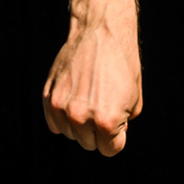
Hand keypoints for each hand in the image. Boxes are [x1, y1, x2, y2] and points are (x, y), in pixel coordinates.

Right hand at [41, 0, 141, 154]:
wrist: (100, 33)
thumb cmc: (122, 66)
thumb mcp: (134, 101)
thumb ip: (122, 126)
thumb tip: (105, 138)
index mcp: (106, 122)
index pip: (110, 150)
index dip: (117, 134)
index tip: (118, 116)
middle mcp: (80, 117)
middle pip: (89, 144)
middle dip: (99, 129)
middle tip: (104, 101)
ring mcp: (61, 108)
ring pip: (71, 134)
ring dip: (81, 123)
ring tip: (90, 96)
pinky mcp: (48, 98)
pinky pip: (55, 124)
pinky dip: (64, 117)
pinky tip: (75, 98)